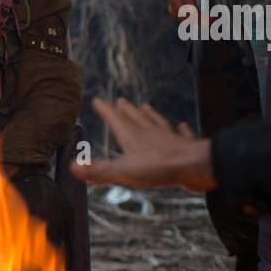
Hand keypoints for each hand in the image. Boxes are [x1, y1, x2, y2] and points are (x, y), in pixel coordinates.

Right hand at [71, 97, 216, 191]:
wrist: (197, 165)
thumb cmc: (160, 166)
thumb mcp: (124, 170)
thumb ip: (99, 170)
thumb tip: (73, 166)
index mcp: (133, 136)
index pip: (115, 119)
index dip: (105, 110)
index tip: (97, 100)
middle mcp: (150, 132)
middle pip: (135, 117)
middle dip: (126, 109)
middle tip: (120, 101)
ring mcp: (169, 138)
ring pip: (157, 122)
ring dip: (150, 114)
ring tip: (146, 107)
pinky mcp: (186, 147)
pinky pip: (181, 134)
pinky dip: (179, 129)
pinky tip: (180, 125)